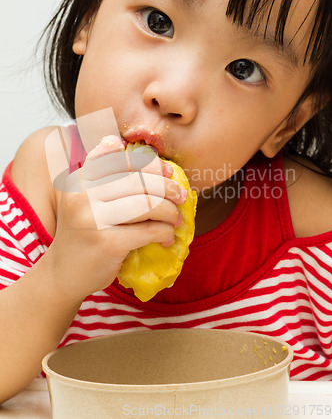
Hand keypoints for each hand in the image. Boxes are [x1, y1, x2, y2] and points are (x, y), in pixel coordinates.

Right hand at [48, 136, 186, 301]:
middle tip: (181, 196)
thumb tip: (128, 145)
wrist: (63, 273)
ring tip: (176, 219)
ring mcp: (93, 219)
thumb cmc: (82, 232)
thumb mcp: (83, 197)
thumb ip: (102, 174)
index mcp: (79, 179)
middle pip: (139, 181)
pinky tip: (167, 237)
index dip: (151, 164)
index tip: (169, 173)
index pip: (122, 160)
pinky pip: (149, 231)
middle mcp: (82, 195)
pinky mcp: (107, 243)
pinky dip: (165, 232)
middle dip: (168, 188)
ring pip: (147, 204)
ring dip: (170, 211)